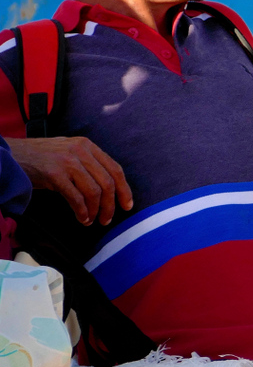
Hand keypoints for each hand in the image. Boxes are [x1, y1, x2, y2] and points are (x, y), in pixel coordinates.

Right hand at [7, 136, 132, 224]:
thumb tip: (109, 190)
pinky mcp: (54, 174)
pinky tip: (82, 218)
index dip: (124, 190)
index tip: (127, 205)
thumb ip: (89, 164)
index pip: (115, 169)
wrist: (11, 155)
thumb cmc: (42, 157)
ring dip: (96, 210)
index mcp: (88, 146)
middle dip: (110, 205)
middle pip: (107, 183)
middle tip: (107, 219)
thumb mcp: (69, 152)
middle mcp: (80, 151)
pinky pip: (76, 198)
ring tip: (92, 220)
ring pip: (94, 192)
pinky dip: (82, 212)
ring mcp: (67, 162)